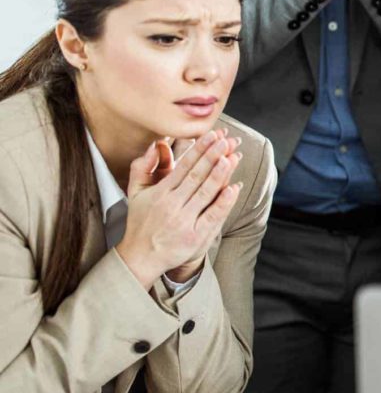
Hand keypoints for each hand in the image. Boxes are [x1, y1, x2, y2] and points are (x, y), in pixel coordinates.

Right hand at [116, 130, 243, 289]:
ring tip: (232, 156)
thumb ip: (142, 168)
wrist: (141, 257)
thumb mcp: (135, 193)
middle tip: (227, 140)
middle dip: (213, 156)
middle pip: (197, 176)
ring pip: (206, 193)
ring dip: (221, 174)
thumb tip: (154, 144)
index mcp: (160, 193)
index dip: (199, 150)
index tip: (212, 135)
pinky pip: (212, 216)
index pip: (183, 166)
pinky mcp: (195, 236)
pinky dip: (224, 202)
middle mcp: (172, 205)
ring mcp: (184, 221)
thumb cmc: (141, 222)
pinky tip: (234, 188)